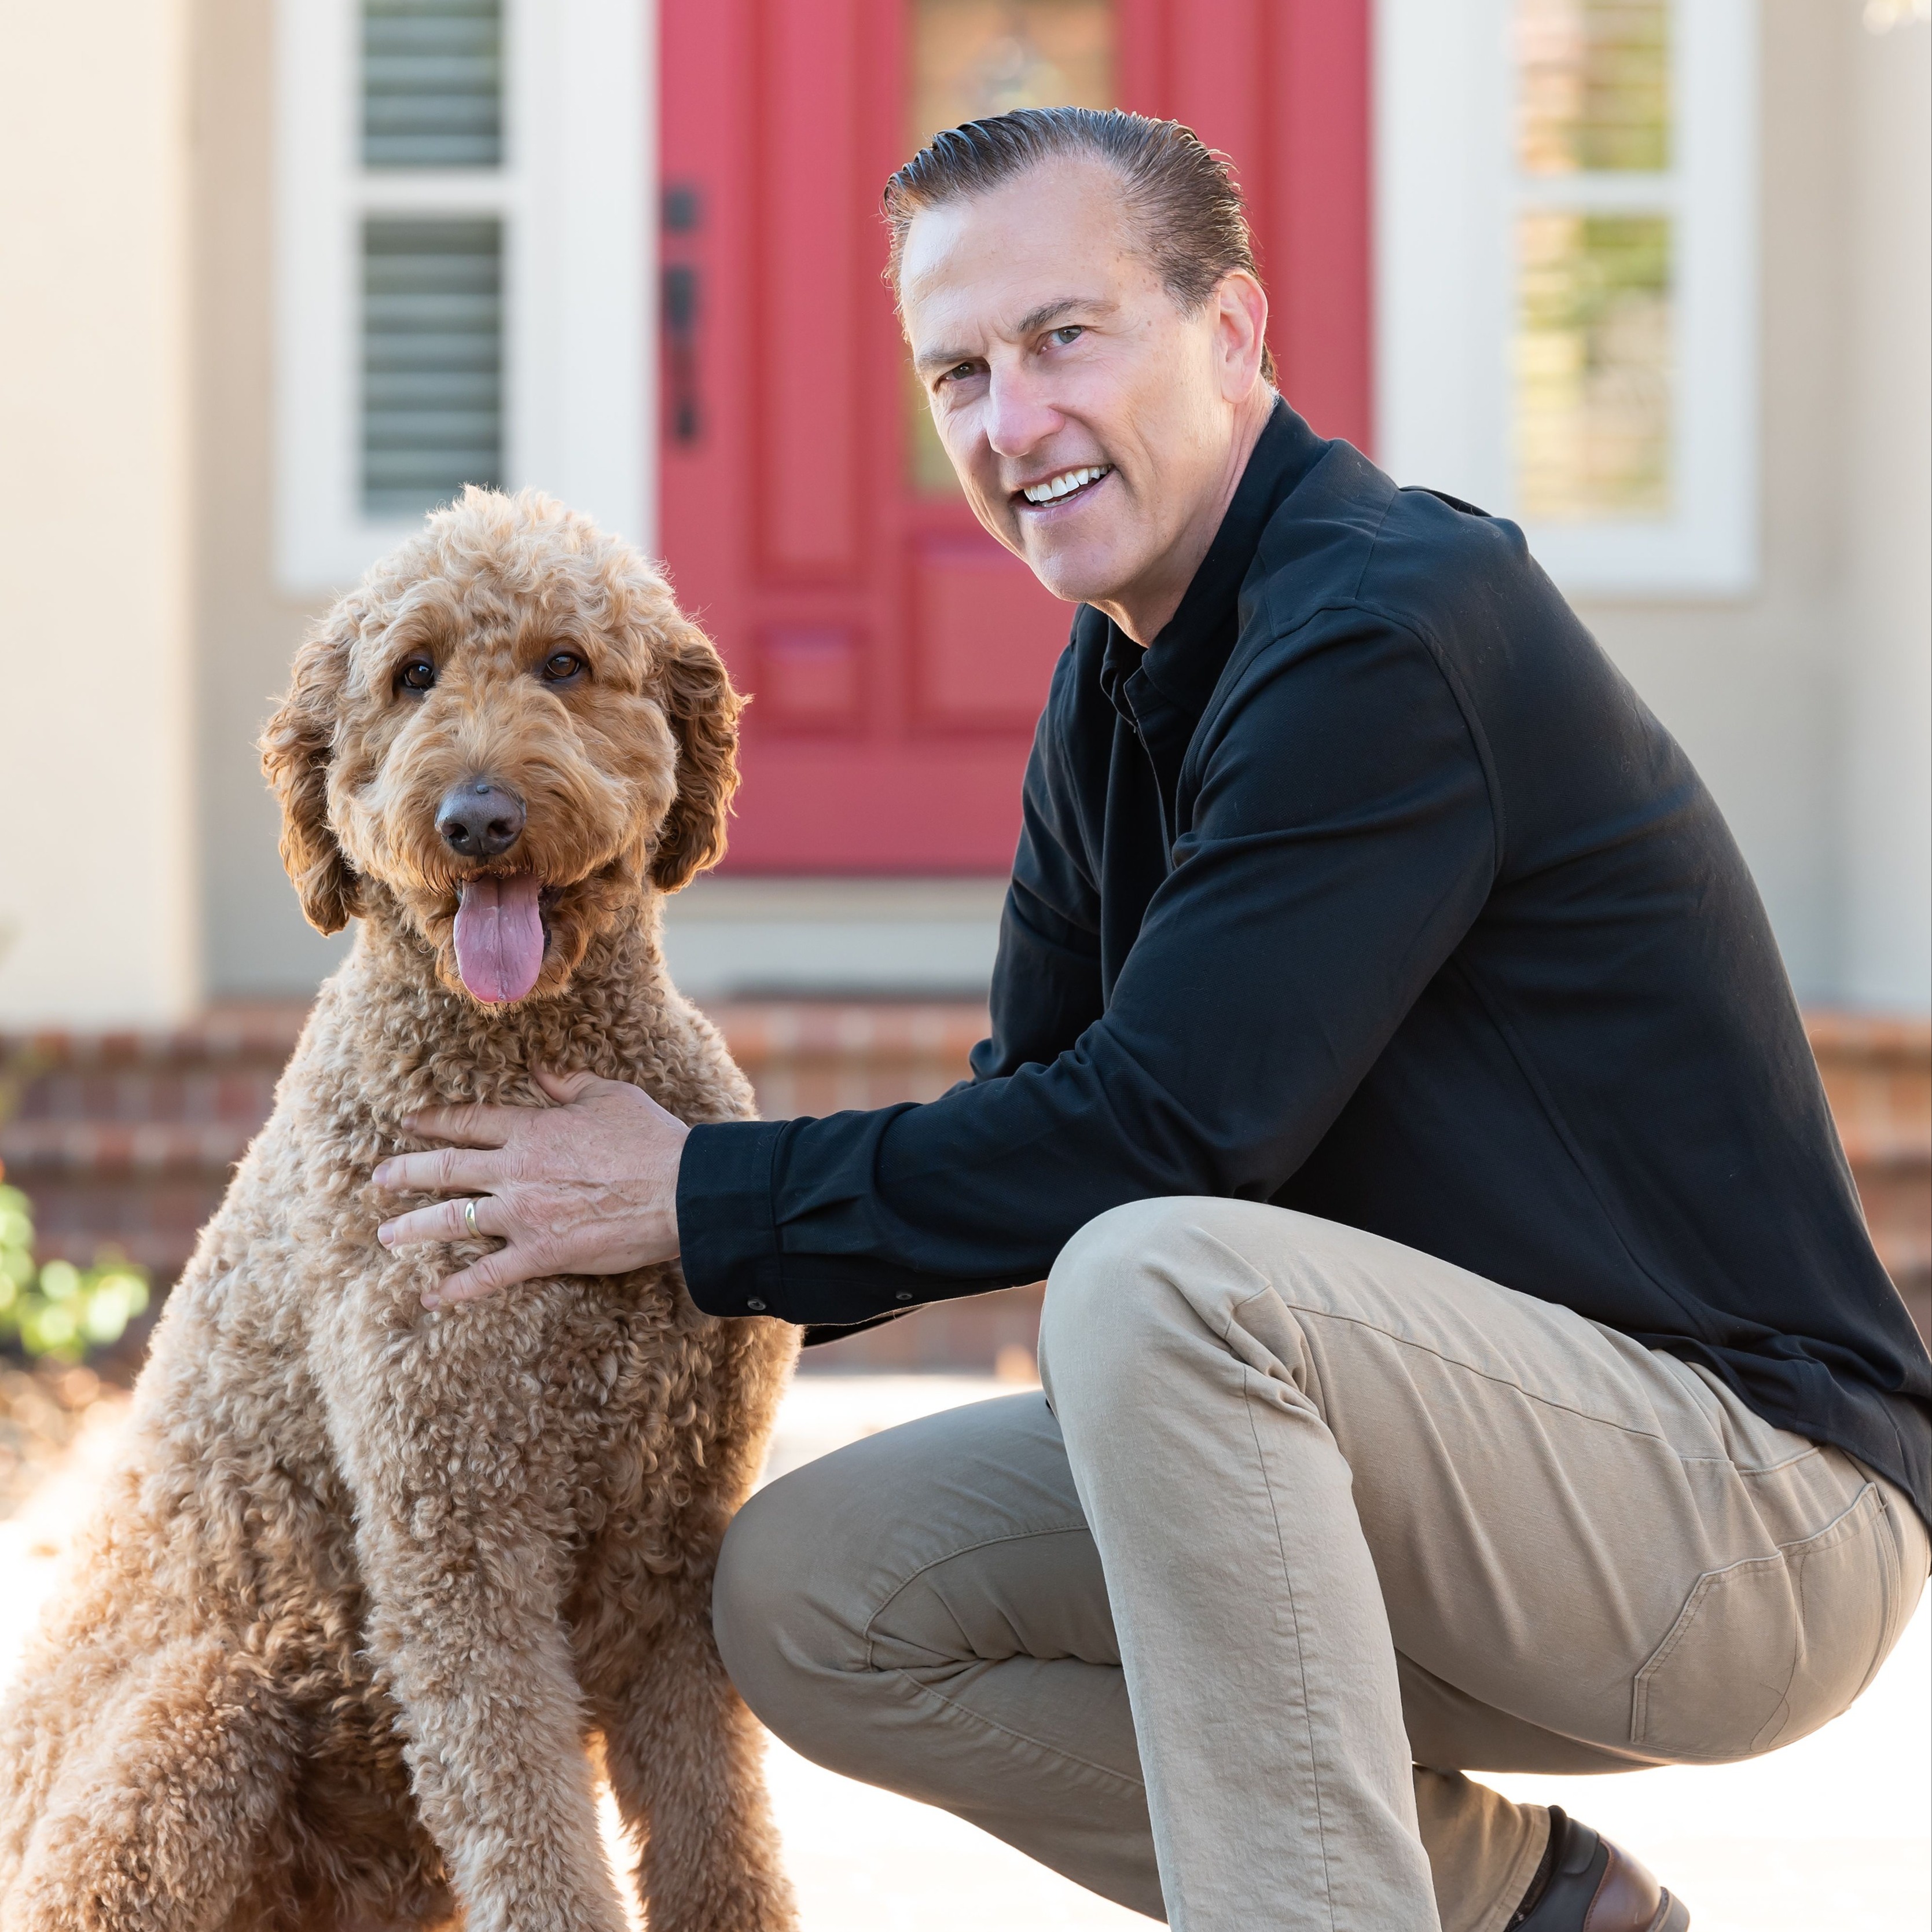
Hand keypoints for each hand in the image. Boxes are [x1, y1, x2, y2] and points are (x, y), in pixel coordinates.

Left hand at [371, 1068, 688, 1307]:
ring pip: (452, 1220)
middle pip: (446, 1169)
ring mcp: (523, 1215)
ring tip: (387, 1234)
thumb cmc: (651, 1140)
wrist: (679, 1191)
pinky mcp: (540, 1255)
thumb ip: (569, 1084)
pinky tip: (431, 1296)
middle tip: (380, 1178)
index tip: (411, 1122)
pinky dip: (455, 1288)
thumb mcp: (611, 1095)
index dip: (436, 1121)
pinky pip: (487, 1275)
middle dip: (406, 1173)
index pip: (471, 1122)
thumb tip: (540, 1071)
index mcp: (533, 1130)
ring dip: (413, 1227)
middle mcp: (516, 1171)